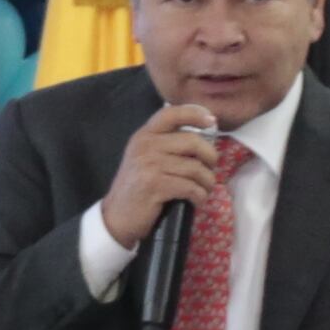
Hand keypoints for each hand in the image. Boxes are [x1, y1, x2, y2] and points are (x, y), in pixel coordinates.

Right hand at [100, 100, 224, 249]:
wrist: (117, 216)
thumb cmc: (137, 187)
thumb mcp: (145, 158)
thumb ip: (166, 144)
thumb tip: (204, 139)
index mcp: (144, 135)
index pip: (171, 113)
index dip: (195, 114)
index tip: (212, 121)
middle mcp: (145, 145)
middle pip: (192, 141)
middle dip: (210, 157)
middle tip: (211, 168)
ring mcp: (149, 165)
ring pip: (195, 167)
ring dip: (207, 182)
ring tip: (204, 189)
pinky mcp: (155, 185)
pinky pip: (190, 187)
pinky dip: (199, 196)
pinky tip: (196, 200)